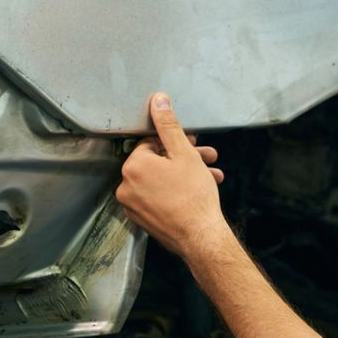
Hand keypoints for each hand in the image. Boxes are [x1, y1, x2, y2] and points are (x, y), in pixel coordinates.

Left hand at [116, 93, 230, 261]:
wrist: (201, 237)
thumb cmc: (194, 195)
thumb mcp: (184, 153)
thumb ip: (168, 125)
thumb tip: (158, 100)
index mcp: (133, 166)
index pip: (151, 143)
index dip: (175, 142)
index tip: (192, 144)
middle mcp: (126, 186)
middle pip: (157, 162)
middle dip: (184, 158)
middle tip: (205, 157)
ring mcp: (133, 206)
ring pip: (160, 181)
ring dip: (185, 175)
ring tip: (210, 175)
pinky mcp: (142, 219)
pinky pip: (158, 198)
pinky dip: (175, 192)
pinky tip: (198, 190)